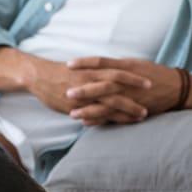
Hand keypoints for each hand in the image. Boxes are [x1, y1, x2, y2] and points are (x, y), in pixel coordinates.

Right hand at [0, 48, 150, 118]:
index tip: (150, 79)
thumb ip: (94, 74)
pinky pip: (97, 112)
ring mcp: (85, 92)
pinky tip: (120, 123)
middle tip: (154, 92)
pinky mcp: (77, 104)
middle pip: (120, 83)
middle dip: (137, 88)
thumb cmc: (58, 73)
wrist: (38, 76)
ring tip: (144, 114)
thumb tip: (108, 77)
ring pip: (112, 100)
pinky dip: (110, 118)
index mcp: (93, 69)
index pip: (118, 70)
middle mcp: (91, 79)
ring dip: (129, 107)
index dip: (134, 74)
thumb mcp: (79, 69)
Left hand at [65, 57, 191, 124]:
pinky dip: (101, 120)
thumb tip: (96, 65)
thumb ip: (115, 65)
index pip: (102, 62)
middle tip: (66, 93)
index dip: (85, 63)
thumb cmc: (152, 73)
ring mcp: (131, 96)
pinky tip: (86, 122)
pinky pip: (115, 116)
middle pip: (103, 84)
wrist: (176, 87)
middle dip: (84, 90)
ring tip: (72, 114)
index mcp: (126, 66)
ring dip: (89, 109)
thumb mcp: (134, 64)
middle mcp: (127, 81)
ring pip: (107, 103)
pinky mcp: (134, 109)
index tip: (68, 64)